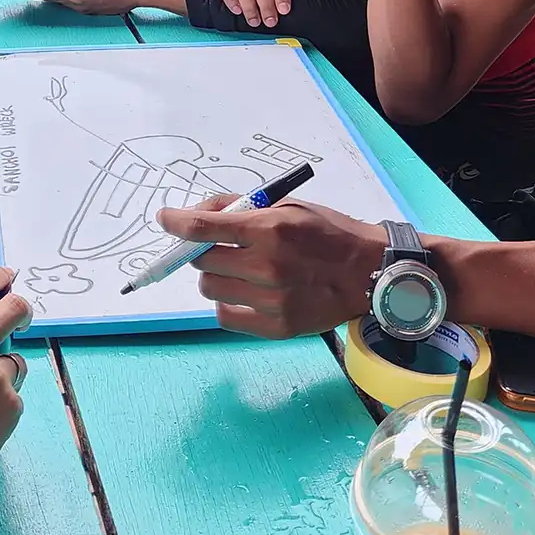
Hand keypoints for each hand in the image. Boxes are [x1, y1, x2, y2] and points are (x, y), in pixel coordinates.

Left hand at [157, 196, 383, 338]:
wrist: (369, 273)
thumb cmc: (327, 233)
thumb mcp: (287, 206)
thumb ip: (240, 207)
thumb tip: (196, 214)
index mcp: (270, 229)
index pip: (205, 228)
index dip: (176, 222)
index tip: (164, 219)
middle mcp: (267, 266)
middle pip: (203, 261)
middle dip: (202, 250)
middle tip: (218, 246)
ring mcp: (271, 301)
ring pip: (210, 289)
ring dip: (215, 276)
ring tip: (238, 269)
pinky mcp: (276, 328)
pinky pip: (225, 316)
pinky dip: (227, 303)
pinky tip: (245, 292)